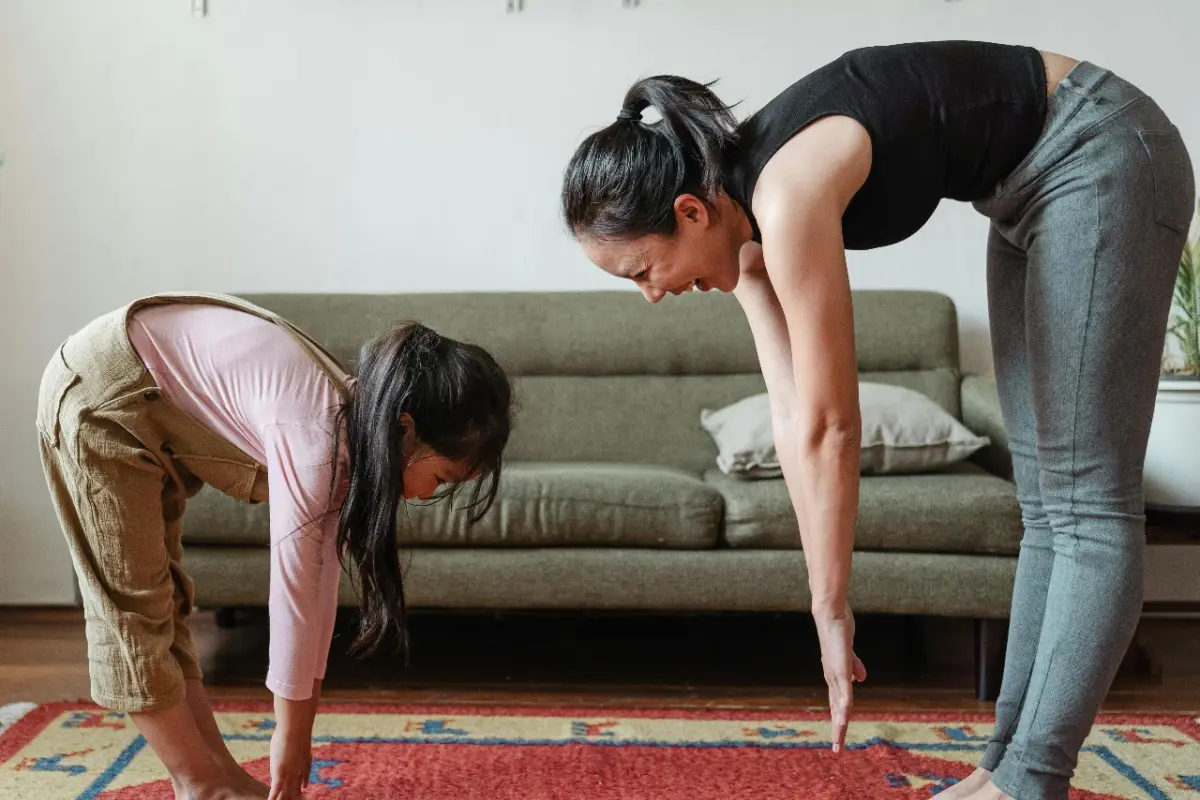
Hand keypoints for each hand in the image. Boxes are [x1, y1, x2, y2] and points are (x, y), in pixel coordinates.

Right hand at [267, 729, 310, 799]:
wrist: (295, 729)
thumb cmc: (296, 726)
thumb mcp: (297, 730)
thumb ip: (295, 729)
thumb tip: (294, 719)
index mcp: (305, 759)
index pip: (304, 774)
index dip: (304, 781)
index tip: (304, 787)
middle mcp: (298, 769)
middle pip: (297, 787)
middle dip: (296, 794)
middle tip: (299, 799)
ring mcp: (289, 774)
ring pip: (287, 792)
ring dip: (284, 798)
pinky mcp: (280, 776)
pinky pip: (276, 792)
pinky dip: (273, 798)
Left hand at [812, 604, 867, 752]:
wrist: (831, 615)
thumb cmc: (838, 632)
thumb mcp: (848, 654)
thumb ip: (854, 666)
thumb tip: (861, 679)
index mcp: (834, 676)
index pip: (836, 703)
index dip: (838, 720)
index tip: (838, 737)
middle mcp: (832, 678)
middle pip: (835, 709)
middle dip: (837, 728)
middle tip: (837, 748)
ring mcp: (835, 674)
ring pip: (839, 704)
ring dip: (840, 722)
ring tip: (839, 738)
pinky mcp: (840, 668)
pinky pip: (844, 690)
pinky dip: (844, 704)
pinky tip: (844, 716)